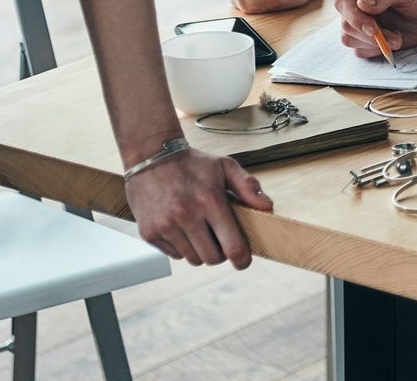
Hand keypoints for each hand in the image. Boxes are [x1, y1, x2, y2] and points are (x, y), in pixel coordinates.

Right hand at [124, 146, 271, 267]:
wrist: (151, 156)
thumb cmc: (192, 163)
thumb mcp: (224, 166)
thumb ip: (248, 186)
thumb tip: (267, 206)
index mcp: (209, 200)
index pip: (232, 246)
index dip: (242, 259)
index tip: (243, 260)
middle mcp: (186, 215)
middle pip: (212, 258)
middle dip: (220, 252)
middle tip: (219, 238)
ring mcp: (165, 225)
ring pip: (193, 259)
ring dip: (200, 250)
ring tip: (200, 231)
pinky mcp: (149, 233)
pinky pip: (174, 255)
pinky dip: (181, 247)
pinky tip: (181, 229)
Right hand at [333, 0, 416, 57]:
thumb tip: (362, 4)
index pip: (342, 0)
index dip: (352, 16)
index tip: (372, 28)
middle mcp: (355, 3)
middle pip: (345, 23)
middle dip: (367, 35)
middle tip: (393, 38)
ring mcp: (359, 22)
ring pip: (349, 39)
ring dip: (373, 44)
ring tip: (397, 39)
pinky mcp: (365, 39)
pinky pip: (360, 50)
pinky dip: (375, 51)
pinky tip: (392, 42)